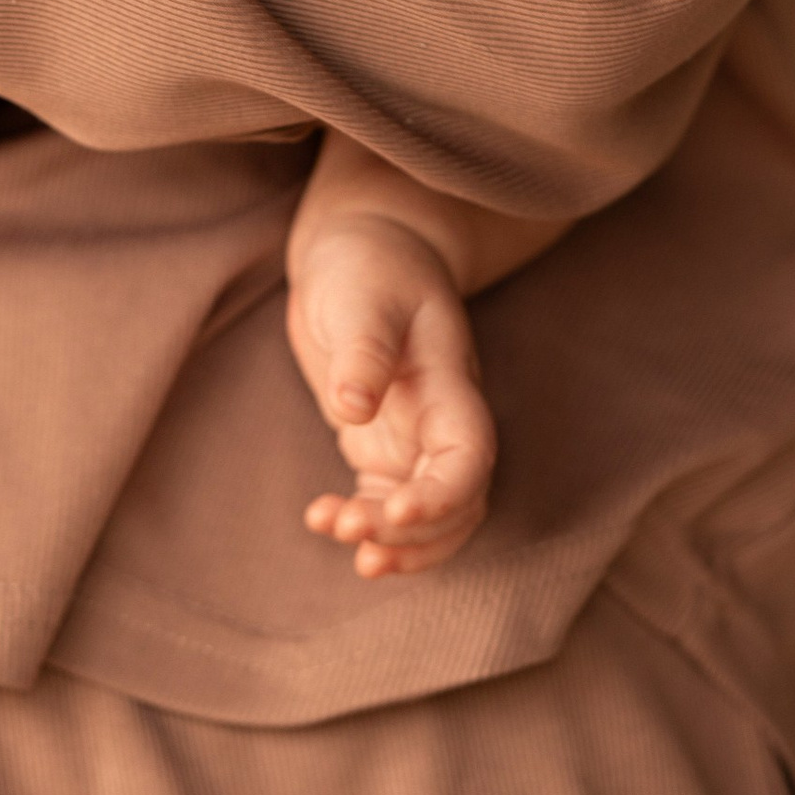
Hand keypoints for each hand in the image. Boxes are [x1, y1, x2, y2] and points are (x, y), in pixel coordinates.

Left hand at [287, 213, 498, 581]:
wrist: (364, 251)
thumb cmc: (368, 266)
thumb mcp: (363, 295)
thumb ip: (364, 351)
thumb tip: (352, 408)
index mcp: (449, 384)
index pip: (470, 457)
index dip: (443, 496)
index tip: (396, 510)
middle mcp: (442, 421)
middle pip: (456, 504)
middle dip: (411, 533)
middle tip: (347, 530)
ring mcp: (415, 440)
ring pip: (432, 519)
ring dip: (397, 542)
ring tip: (342, 540)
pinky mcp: (383, 448)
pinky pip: (390, 506)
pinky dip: (368, 525)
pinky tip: (324, 520)